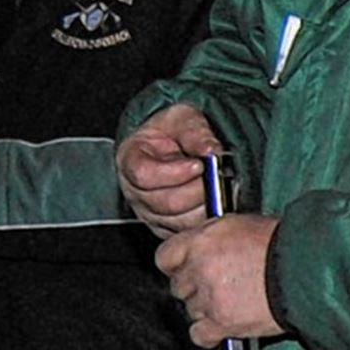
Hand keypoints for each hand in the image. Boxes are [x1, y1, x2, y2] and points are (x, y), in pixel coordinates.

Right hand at [117, 104, 223, 237]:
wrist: (174, 145)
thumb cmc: (172, 131)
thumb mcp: (183, 118)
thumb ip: (195, 131)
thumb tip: (211, 152)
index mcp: (130, 160)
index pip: (143, 175)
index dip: (174, 173)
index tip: (198, 164)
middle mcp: (134, 191)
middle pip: (164, 203)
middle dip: (197, 190)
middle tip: (216, 176)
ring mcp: (149, 213)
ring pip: (179, 221)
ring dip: (205, 205)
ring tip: (219, 186)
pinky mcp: (166, 227)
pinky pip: (188, 230)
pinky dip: (207, 218)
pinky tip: (217, 201)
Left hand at [156, 214, 282, 347]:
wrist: (306, 270)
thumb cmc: (283, 244)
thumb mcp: (240, 225)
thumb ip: (212, 237)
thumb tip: (201, 244)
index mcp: (201, 240)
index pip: (165, 257)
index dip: (175, 265)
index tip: (184, 269)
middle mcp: (199, 268)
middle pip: (177, 287)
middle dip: (193, 288)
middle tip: (216, 286)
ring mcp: (209, 297)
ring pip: (190, 310)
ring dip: (205, 309)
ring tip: (231, 302)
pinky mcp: (222, 323)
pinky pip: (199, 335)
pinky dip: (210, 334)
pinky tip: (225, 325)